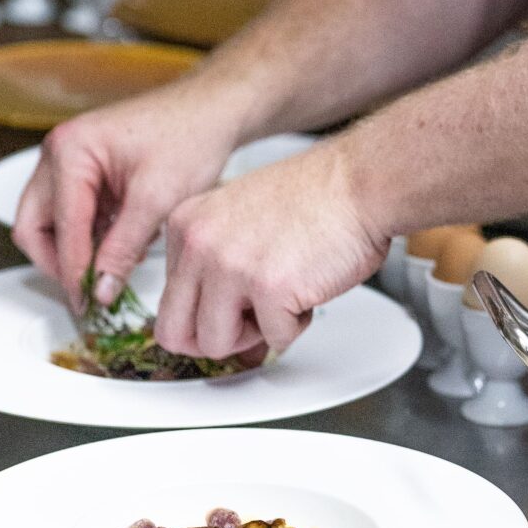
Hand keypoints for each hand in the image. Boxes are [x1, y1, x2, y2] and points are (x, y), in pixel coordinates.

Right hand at [12, 79, 254, 303]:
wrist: (214, 110)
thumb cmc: (190, 135)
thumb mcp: (158, 198)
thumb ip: (123, 247)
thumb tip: (100, 289)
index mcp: (70, 151)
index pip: (60, 226)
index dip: (73, 271)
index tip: (89, 301)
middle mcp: (59, 152)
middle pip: (34, 225)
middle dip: (59, 262)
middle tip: (89, 291)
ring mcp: (69, 161)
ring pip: (50, 223)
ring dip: (75, 250)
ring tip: (112, 270)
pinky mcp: (85, 172)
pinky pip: (72, 215)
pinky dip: (90, 237)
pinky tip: (121, 248)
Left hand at [153, 135, 388, 360]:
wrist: (359, 182)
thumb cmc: (316, 199)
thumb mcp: (243, 223)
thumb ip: (218, 272)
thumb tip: (217, 329)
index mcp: (186, 225)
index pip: (167, 302)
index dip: (204, 317)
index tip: (230, 312)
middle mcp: (199, 244)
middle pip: (176, 332)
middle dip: (217, 338)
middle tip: (249, 324)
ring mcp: (229, 266)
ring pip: (215, 344)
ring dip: (254, 335)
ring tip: (281, 302)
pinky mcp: (268, 288)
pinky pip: (272, 340)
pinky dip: (296, 325)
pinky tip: (308, 289)